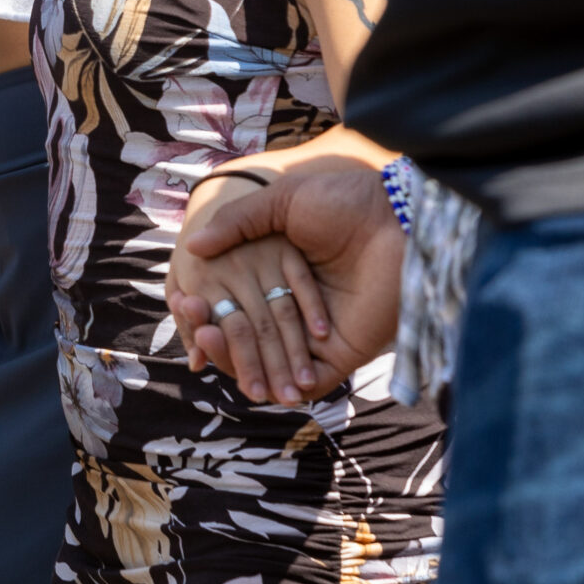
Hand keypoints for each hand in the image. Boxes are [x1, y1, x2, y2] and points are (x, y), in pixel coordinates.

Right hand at [167, 156, 402, 405]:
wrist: (398, 219)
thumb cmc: (344, 202)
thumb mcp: (281, 202)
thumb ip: (237, 222)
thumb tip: (194, 246)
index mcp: (282, 271)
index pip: (237, 301)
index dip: (209, 306)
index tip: (185, 302)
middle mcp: (299, 304)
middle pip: (250, 335)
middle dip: (219, 336)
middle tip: (196, 326)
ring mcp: (321, 332)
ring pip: (274, 362)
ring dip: (241, 361)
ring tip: (212, 341)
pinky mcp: (344, 351)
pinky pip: (310, 379)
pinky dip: (281, 381)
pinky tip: (251, 372)